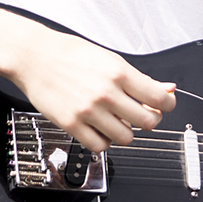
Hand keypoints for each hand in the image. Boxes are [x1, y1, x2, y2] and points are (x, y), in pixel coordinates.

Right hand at [6, 26, 176, 152]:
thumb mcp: (110, 59)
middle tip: (141, 113)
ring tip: (117, 121)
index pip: (160, 99)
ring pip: (126, 138)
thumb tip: (166, 89)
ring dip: (126, 132)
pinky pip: (100, 147)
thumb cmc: (70, 54)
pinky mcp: (72, 125)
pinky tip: (101, 129)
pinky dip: (105, 142)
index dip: (168, 104)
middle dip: (149, 119)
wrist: (34, 57)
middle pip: (148, 122)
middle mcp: (106, 93)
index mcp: (119, 73)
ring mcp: (89, 111)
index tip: (164, 105)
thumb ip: (139, 78)